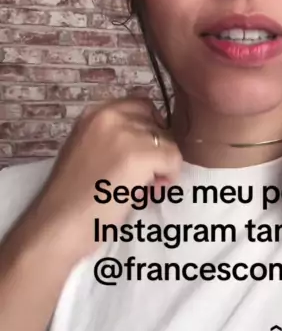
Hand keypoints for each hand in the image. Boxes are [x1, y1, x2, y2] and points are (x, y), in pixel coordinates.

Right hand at [11, 98, 181, 265]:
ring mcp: (125, 134)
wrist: (57, 225)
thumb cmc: (70, 198)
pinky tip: (151, 192)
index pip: (141, 106)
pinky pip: (174, 158)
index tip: (142, 155)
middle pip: (157, 124)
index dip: (149, 131)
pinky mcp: (139, 156)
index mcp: (95, 114)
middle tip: (144, 177)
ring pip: (169, 142)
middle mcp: (110, 116)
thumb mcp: (87, 152)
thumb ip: (113, 140)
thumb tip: (149, 145)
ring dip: (163, 165)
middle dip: (157, 149)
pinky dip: (170, 176)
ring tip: (145, 188)